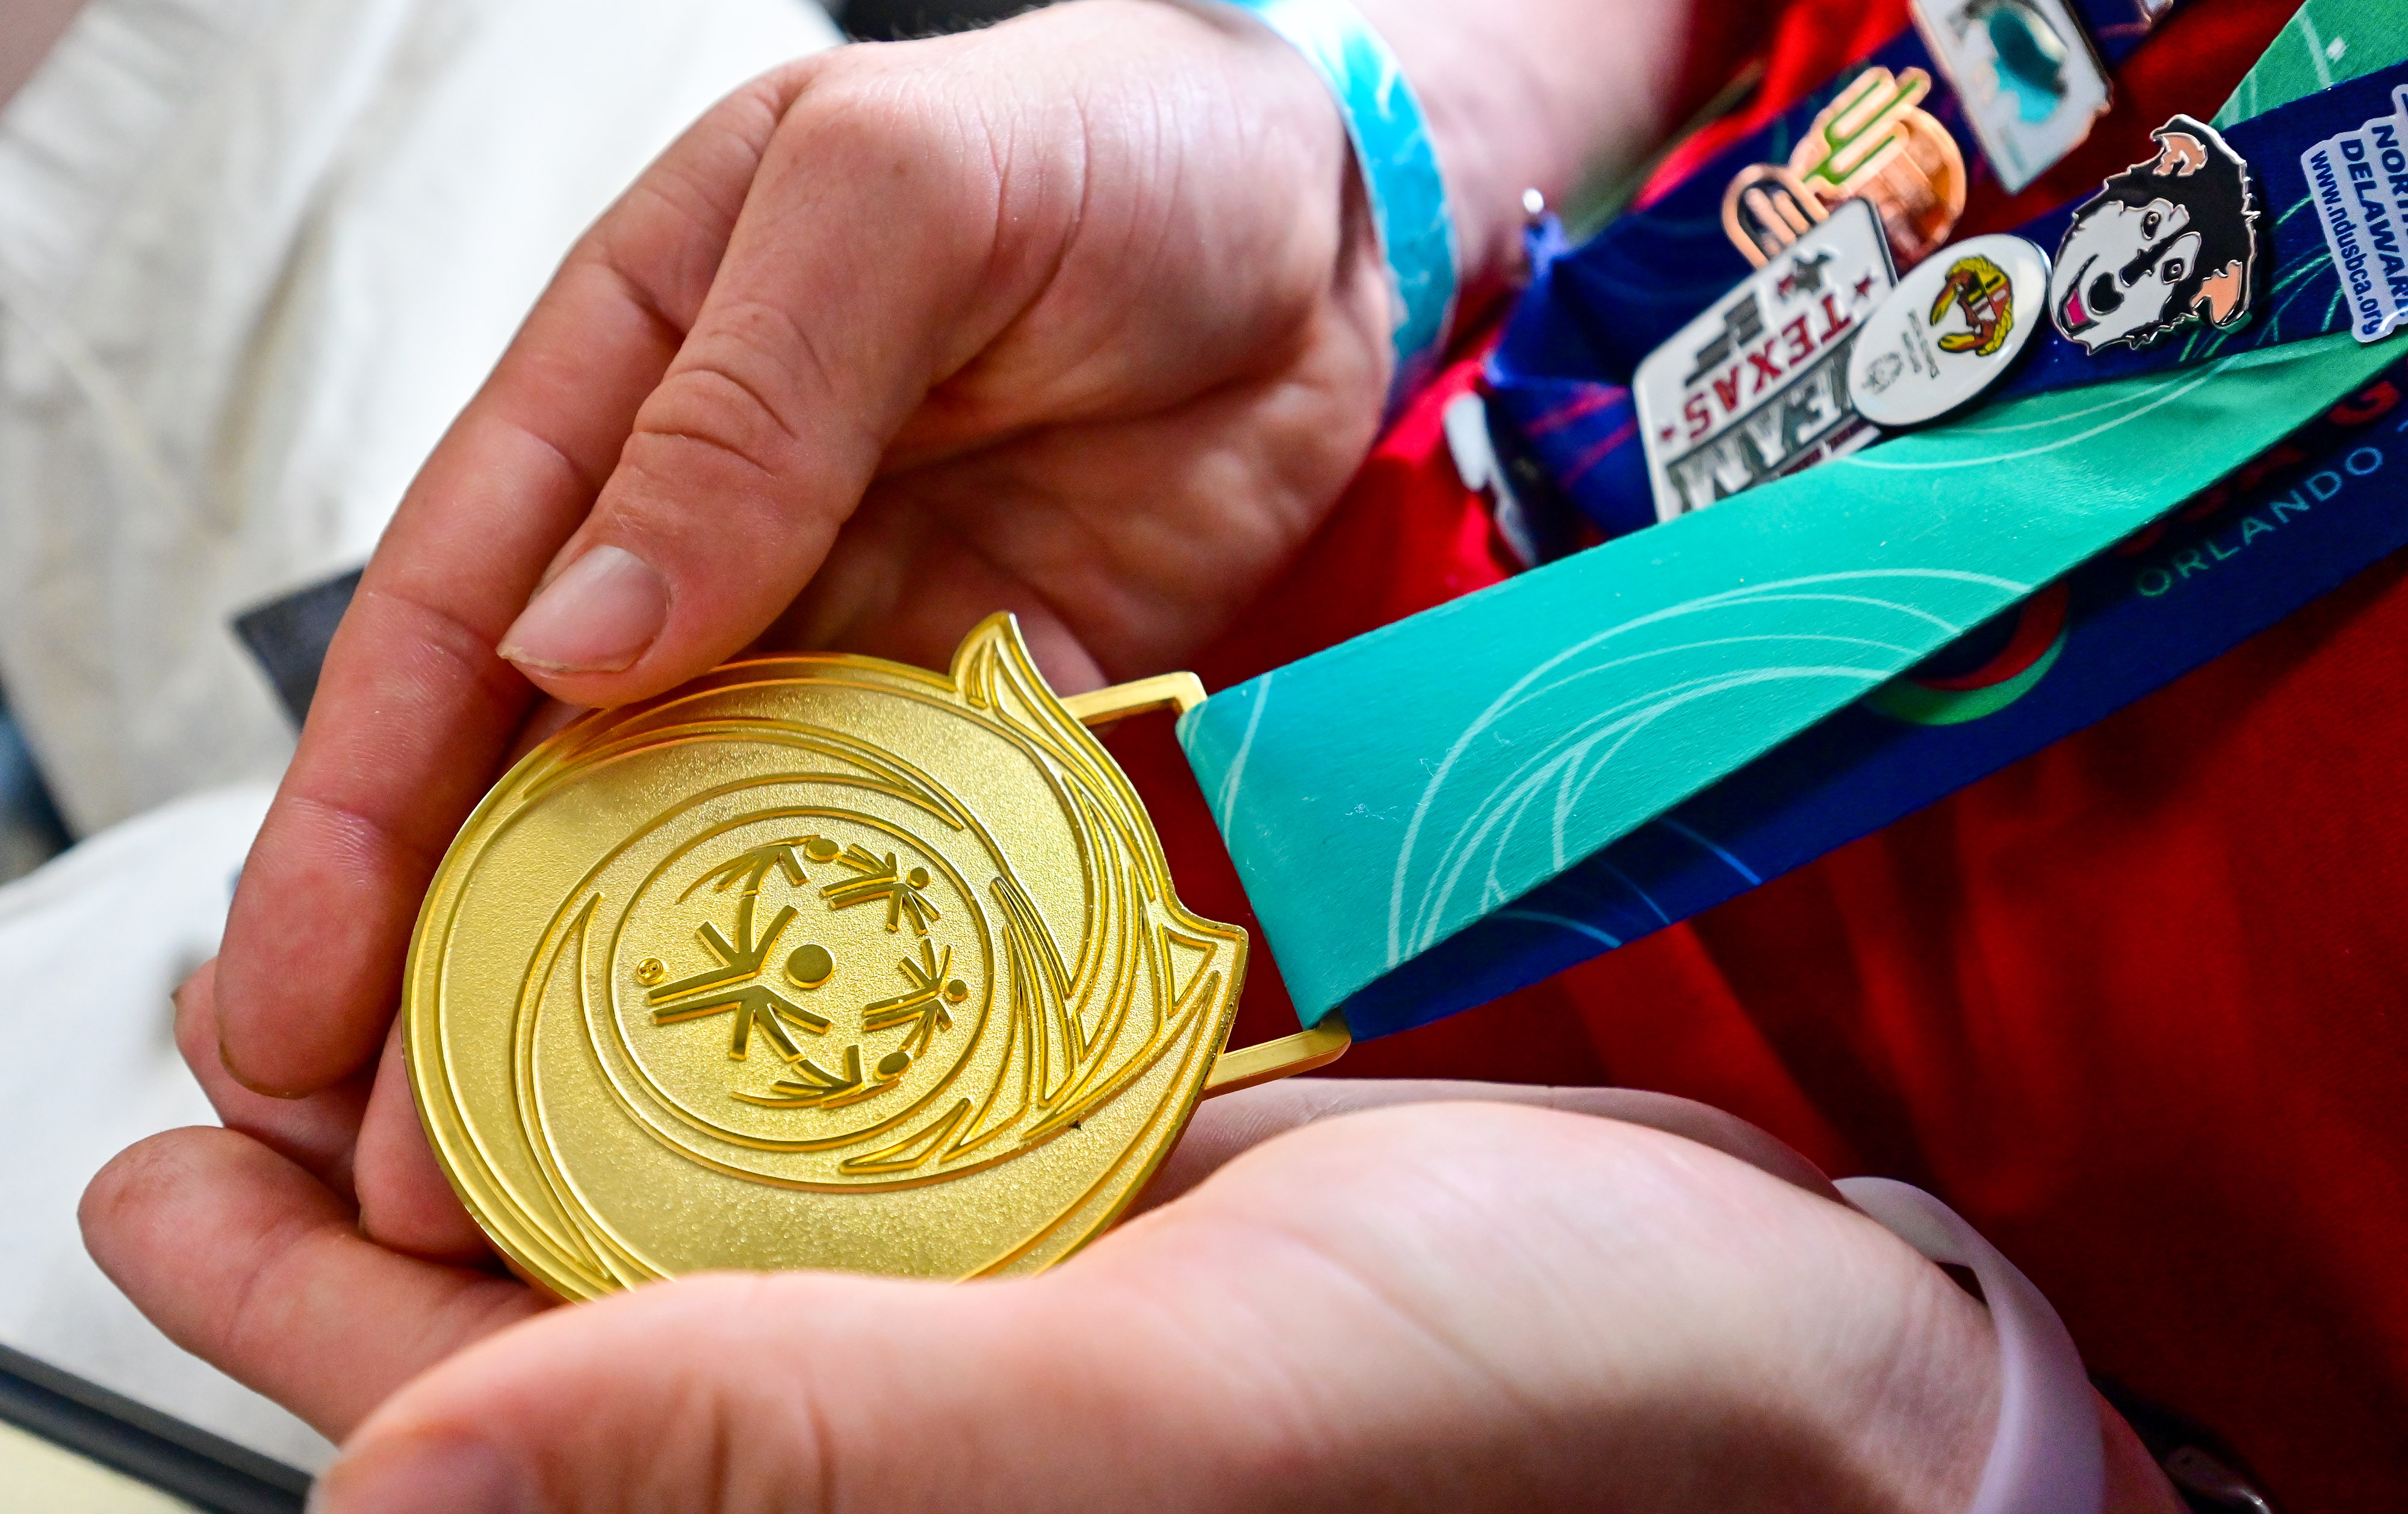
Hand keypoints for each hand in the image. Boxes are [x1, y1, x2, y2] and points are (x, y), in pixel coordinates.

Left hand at [89, 964, 2016, 1511]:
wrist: (1745, 1321)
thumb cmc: (1512, 1400)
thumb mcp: (1143, 1416)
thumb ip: (794, 1438)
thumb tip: (406, 1486)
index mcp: (885, 1492)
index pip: (523, 1432)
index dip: (313, 1329)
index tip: (151, 1186)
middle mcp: (912, 1409)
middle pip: (579, 1301)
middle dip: (399, 1178)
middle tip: (237, 1053)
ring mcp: (1000, 1295)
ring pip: (708, 1190)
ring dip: (570, 1069)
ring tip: (436, 942)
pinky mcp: (1092, 1188)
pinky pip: (875, 1104)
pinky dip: (772, 1012)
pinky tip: (703, 917)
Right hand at [212, 0, 1395, 1103]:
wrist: (1324, 217)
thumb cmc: (1103, 139)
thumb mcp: (893, 201)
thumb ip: (741, 408)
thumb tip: (576, 646)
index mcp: (631, 381)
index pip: (456, 610)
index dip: (357, 813)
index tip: (286, 994)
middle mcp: (715, 532)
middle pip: (543, 768)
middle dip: (448, 962)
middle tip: (372, 1159)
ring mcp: (848, 631)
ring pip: (697, 841)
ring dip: (618, 1005)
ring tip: (536, 1177)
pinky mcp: (983, 705)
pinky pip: (888, 855)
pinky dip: (828, 969)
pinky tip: (770, 1094)